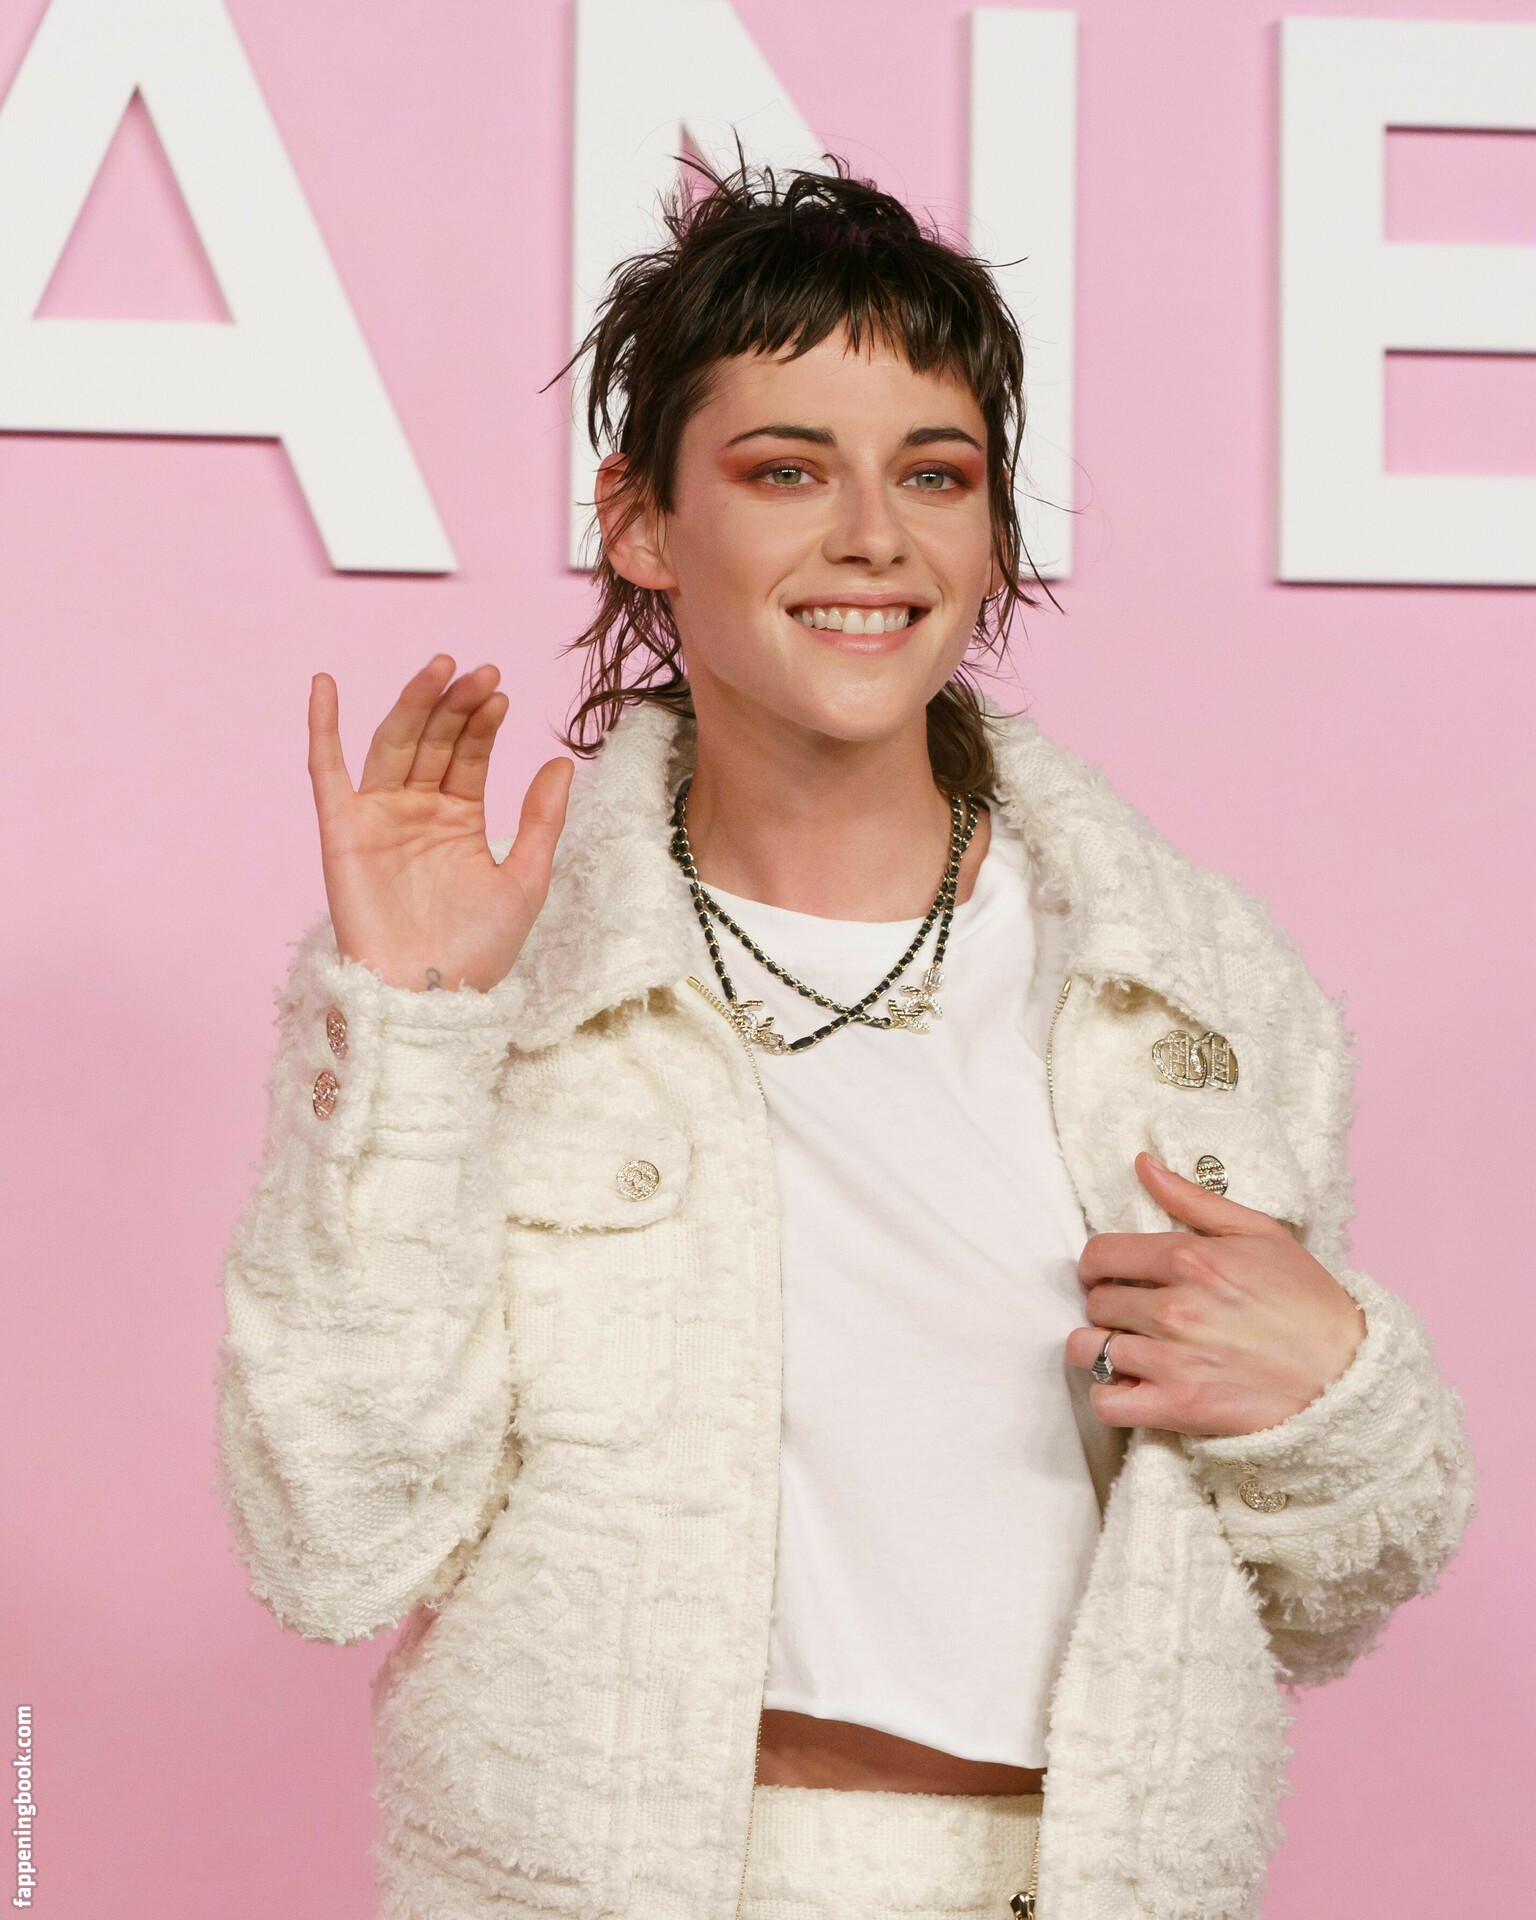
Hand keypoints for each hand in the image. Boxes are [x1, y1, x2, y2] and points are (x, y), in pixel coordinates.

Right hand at [307, 654, 572, 991]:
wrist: (431, 997)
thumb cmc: (479, 950)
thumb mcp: (526, 878)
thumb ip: (541, 820)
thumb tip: (560, 761)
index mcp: (458, 819)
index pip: (470, 754)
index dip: (484, 722)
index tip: (502, 692)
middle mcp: (417, 811)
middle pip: (434, 740)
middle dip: (456, 705)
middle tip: (480, 673)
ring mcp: (378, 818)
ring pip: (393, 744)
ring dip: (413, 704)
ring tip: (440, 669)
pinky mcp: (342, 833)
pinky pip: (326, 772)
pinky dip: (322, 727)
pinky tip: (326, 684)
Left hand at [1064, 1153, 1368, 1436]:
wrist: (1347, 1373)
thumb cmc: (1306, 1300)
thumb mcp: (1259, 1232)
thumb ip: (1192, 1198)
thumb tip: (1143, 1165)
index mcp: (1190, 1258)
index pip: (1100, 1254)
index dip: (1097, 1265)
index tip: (1108, 1276)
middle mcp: (1175, 1307)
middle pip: (1096, 1303)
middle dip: (1106, 1306)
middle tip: (1132, 1315)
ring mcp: (1173, 1360)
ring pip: (1089, 1349)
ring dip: (1100, 1349)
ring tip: (1127, 1350)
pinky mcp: (1179, 1406)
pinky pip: (1106, 1401)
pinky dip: (1108, 1394)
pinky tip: (1131, 1386)